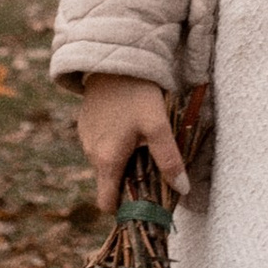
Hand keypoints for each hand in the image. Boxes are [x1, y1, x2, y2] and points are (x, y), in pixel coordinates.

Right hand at [76, 74, 186, 210]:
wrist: (112, 60)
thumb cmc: (137, 94)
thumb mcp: (157, 126)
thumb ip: (169, 160)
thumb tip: (183, 189)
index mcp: (106, 160)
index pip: (106, 203)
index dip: (124, 208)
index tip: (144, 203)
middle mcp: (90, 154)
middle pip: (109, 183)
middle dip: (129, 182)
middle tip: (152, 168)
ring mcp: (85, 138)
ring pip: (106, 163)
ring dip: (123, 161)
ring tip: (142, 142)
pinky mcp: (85, 124)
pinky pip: (100, 145)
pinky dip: (114, 144)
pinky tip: (129, 126)